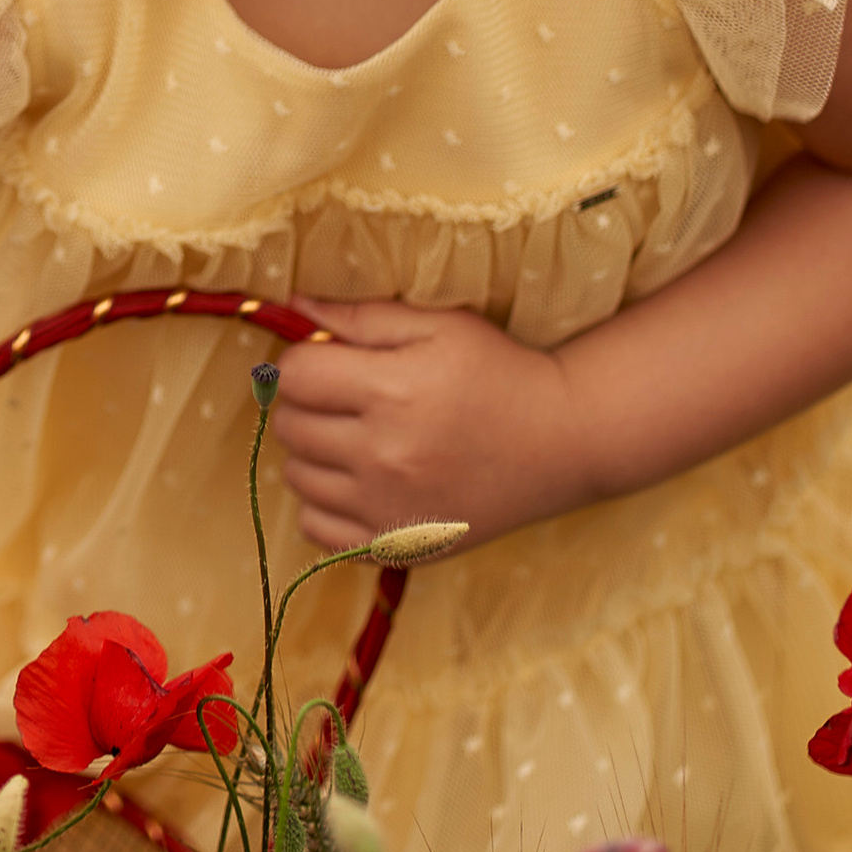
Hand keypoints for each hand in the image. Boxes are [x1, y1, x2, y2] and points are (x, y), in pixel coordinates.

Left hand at [266, 300, 583, 554]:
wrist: (561, 442)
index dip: (302, 361)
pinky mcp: (396, 546)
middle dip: (308, 404)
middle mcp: (382, 455)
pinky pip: (317, 529)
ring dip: (314, 453)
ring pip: (297, 477)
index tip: (328, 361)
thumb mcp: (439, 324)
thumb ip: (361, 317)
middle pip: (290, 426)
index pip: (293, 376)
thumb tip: (293, 306)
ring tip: (356, 438)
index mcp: (390, 390)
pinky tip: (357, 482)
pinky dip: (325, 505)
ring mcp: (387, 507)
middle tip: (345, 397)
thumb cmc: (499, 373)